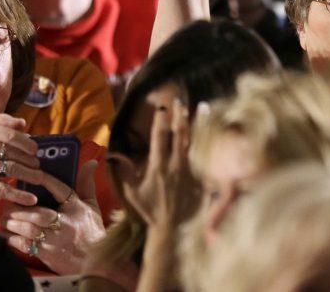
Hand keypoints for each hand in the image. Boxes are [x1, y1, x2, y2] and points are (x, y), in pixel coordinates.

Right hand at [0, 114, 40, 206]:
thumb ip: (0, 124)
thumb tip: (23, 123)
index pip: (11, 135)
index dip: (27, 143)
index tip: (35, 150)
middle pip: (14, 153)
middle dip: (30, 161)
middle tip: (38, 166)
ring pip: (13, 169)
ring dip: (30, 175)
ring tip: (39, 178)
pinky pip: (5, 189)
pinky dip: (20, 195)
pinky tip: (31, 199)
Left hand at [1, 160, 105, 274]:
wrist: (92, 262)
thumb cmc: (91, 231)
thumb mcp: (92, 206)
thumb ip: (86, 184)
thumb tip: (91, 162)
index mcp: (76, 208)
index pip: (59, 189)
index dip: (44, 180)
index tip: (33, 174)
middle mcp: (65, 223)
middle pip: (35, 212)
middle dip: (17, 208)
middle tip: (10, 206)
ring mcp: (54, 239)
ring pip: (25, 228)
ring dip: (11, 222)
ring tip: (6, 219)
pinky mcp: (45, 253)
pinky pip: (22, 243)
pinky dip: (10, 237)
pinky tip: (7, 233)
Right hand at [108, 99, 200, 228]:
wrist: (171, 229)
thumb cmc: (150, 209)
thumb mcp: (132, 192)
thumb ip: (124, 171)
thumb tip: (113, 153)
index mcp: (157, 167)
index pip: (159, 138)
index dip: (161, 121)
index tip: (163, 107)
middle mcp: (175, 166)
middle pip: (179, 135)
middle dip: (179, 116)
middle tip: (180, 101)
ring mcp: (191, 172)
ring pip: (195, 143)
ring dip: (197, 124)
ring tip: (201, 107)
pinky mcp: (202, 179)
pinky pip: (206, 157)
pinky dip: (210, 142)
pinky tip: (216, 129)